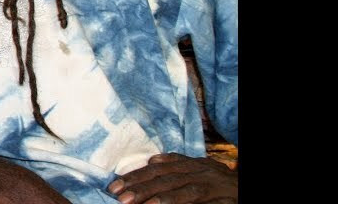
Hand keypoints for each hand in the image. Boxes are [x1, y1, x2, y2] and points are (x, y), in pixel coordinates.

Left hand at [107, 153, 235, 202]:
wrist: (245, 185)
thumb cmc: (217, 179)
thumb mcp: (197, 168)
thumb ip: (176, 164)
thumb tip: (152, 160)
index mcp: (190, 164)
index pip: (158, 169)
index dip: (136, 177)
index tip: (114, 186)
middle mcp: (199, 172)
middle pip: (166, 179)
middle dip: (142, 188)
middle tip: (120, 197)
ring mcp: (212, 186)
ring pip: (185, 191)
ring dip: (161, 198)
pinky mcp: (224, 200)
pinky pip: (204, 203)